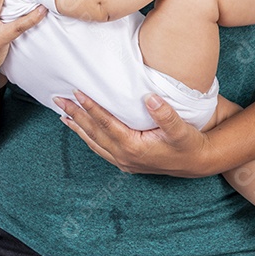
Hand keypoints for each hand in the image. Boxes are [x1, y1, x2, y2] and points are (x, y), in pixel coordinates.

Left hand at [53, 90, 216, 177]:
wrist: (196, 162)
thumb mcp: (180, 128)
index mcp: (133, 146)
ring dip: (78, 127)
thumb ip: (165, 113)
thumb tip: (149, 98)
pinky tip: (81, 130)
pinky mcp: (126, 163)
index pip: (105, 122)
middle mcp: (124, 156)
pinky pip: (100, 149)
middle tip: (58, 99)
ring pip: (94, 142)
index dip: (90, 107)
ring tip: (62, 114)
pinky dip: (88, 138)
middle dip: (75, 115)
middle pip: (93, 132)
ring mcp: (123, 161)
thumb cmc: (188, 142)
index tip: (76, 92)